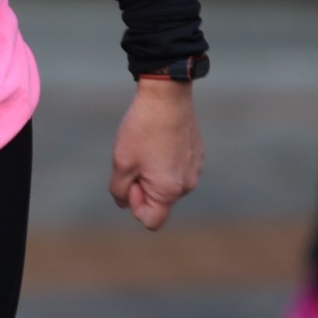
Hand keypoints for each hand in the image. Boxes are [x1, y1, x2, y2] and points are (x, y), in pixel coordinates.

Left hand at [108, 77, 202, 230]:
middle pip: (159, 201)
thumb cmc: (142, 129)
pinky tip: (158, 138)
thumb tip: (124, 203)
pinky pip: (177, 167)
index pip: (151, 221)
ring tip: (146, 146)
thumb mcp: (121, 163)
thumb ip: (120, 191)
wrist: (167, 96)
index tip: (130, 182)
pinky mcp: (197, 153)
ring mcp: (195, 168)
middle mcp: (188, 184)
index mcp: (170, 191)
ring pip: (168, 183)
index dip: (135, 206)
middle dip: (143, 186)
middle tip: (135, 160)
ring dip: (153, 172)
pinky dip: (165, 159)